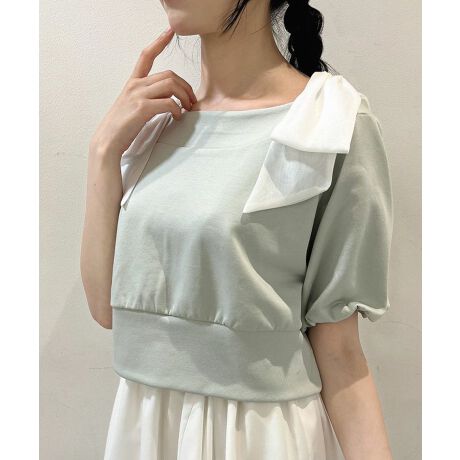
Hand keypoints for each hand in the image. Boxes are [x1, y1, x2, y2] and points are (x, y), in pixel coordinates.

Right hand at [90, 27, 196, 156]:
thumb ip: (148, 98)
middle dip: (185, 87)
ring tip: (187, 108)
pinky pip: (168, 103)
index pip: (146, 56)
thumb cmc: (122, 127)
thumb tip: (168, 100)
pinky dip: (177, 110)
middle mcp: (135, 85)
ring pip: (170, 85)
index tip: (170, 32)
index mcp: (133, 83)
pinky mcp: (142, 108)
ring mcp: (138, 95)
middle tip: (192, 101)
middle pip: (169, 75)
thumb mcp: (133, 106)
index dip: (159, 42)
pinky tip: (177, 117)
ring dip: (184, 97)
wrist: (107, 141)